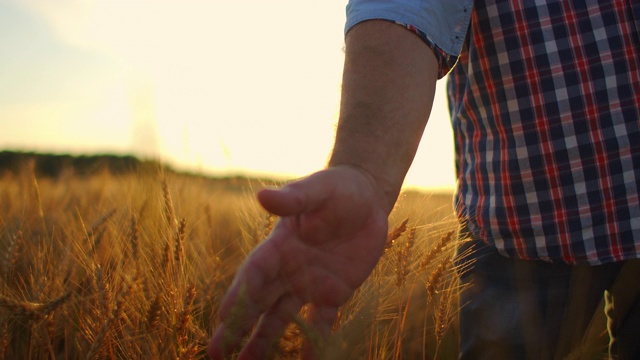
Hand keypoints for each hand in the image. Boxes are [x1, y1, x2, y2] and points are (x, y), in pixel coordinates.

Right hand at [207, 165, 389, 358]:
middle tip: (215, 353)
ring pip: (280, 318)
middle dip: (236, 326)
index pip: (254, 273)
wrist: (366, 199)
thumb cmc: (336, 189)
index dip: (239, 293)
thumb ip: (293, 198)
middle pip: (257, 302)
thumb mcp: (317, 190)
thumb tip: (262, 196)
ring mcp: (308, 283)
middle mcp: (287, 268)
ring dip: (262, 340)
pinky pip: (321, 323)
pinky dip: (313, 344)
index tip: (224, 316)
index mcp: (279, 245)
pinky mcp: (333, 293)